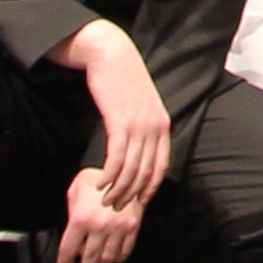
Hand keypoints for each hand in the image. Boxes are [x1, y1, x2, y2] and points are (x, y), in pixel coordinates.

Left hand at [56, 164, 147, 262]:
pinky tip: (113, 258)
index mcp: (80, 218)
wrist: (124, 168)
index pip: (68, 249)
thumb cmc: (95, 178)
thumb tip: (72, 230)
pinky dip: (118, 257)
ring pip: (107, 258)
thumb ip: (71, 210)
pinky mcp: (132, 226)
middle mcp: (98, 226)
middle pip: (88, 259)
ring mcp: (117, 228)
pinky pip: (124, 250)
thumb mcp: (75, 190)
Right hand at [66, 21, 172, 213]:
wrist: (111, 54)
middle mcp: (155, 127)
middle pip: (146, 172)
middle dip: (132, 194)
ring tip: (106, 201)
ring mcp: (139, 125)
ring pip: (131, 168)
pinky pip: (117, 157)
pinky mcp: (120, 122)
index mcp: (163, 124)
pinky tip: (100, 184)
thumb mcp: (141, 105)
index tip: (139, 202)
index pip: (162, 165)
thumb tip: (139, 151)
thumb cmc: (123, 81)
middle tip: (117, 207)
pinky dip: (109, 175)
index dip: (151, 187)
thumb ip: (144, 127)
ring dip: (118, 189)